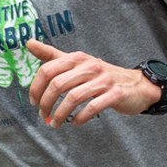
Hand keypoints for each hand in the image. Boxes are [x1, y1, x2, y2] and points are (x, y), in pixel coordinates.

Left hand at [24, 39, 159, 125]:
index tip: (33, 102)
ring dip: (60, 114)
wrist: (137, 85)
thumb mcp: (78, 62)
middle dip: (46, 103)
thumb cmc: (102, 76)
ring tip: (55, 123)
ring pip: (73, 97)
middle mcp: (90, 66)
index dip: (36, 88)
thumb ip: (53, 55)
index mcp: (78, 58)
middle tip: (43, 116)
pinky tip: (75, 123)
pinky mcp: (115, 94)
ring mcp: (103, 80)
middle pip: (58, 84)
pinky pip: (92, 107)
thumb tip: (28, 43)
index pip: (48, 70)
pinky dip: (80, 118)